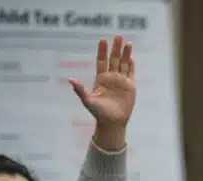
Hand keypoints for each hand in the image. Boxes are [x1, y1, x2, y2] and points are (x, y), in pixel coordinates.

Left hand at [69, 35, 135, 149]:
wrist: (112, 122)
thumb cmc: (99, 112)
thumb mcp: (88, 100)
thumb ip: (80, 89)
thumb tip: (70, 79)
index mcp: (101, 78)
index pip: (101, 61)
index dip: (102, 50)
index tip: (102, 40)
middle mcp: (111, 77)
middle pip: (114, 59)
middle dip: (116, 47)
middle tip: (117, 35)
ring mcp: (121, 81)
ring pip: (124, 64)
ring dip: (126, 54)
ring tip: (128, 42)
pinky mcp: (130, 87)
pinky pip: (131, 73)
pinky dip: (131, 65)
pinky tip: (131, 57)